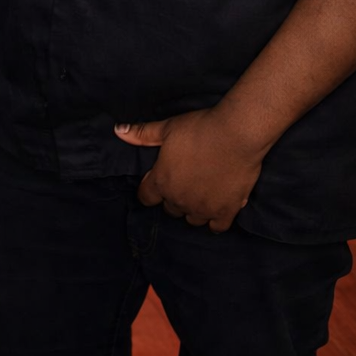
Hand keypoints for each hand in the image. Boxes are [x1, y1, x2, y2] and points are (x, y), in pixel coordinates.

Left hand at [114, 106, 263, 232]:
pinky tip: (217, 209)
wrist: (236, 134)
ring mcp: (203, 208)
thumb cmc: (200, 128)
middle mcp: (179, 200)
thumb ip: (142, 134)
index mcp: (162, 181)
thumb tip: (118, 130)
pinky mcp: (225, 211)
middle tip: (184, 181)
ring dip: (193, 209)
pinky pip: (217, 227)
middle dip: (173, 197)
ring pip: (191, 219)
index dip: (149, 188)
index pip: (146, 197)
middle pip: (170, 209)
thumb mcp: (168, 127)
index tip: (157, 178)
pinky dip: (215, 221)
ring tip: (201, 193)